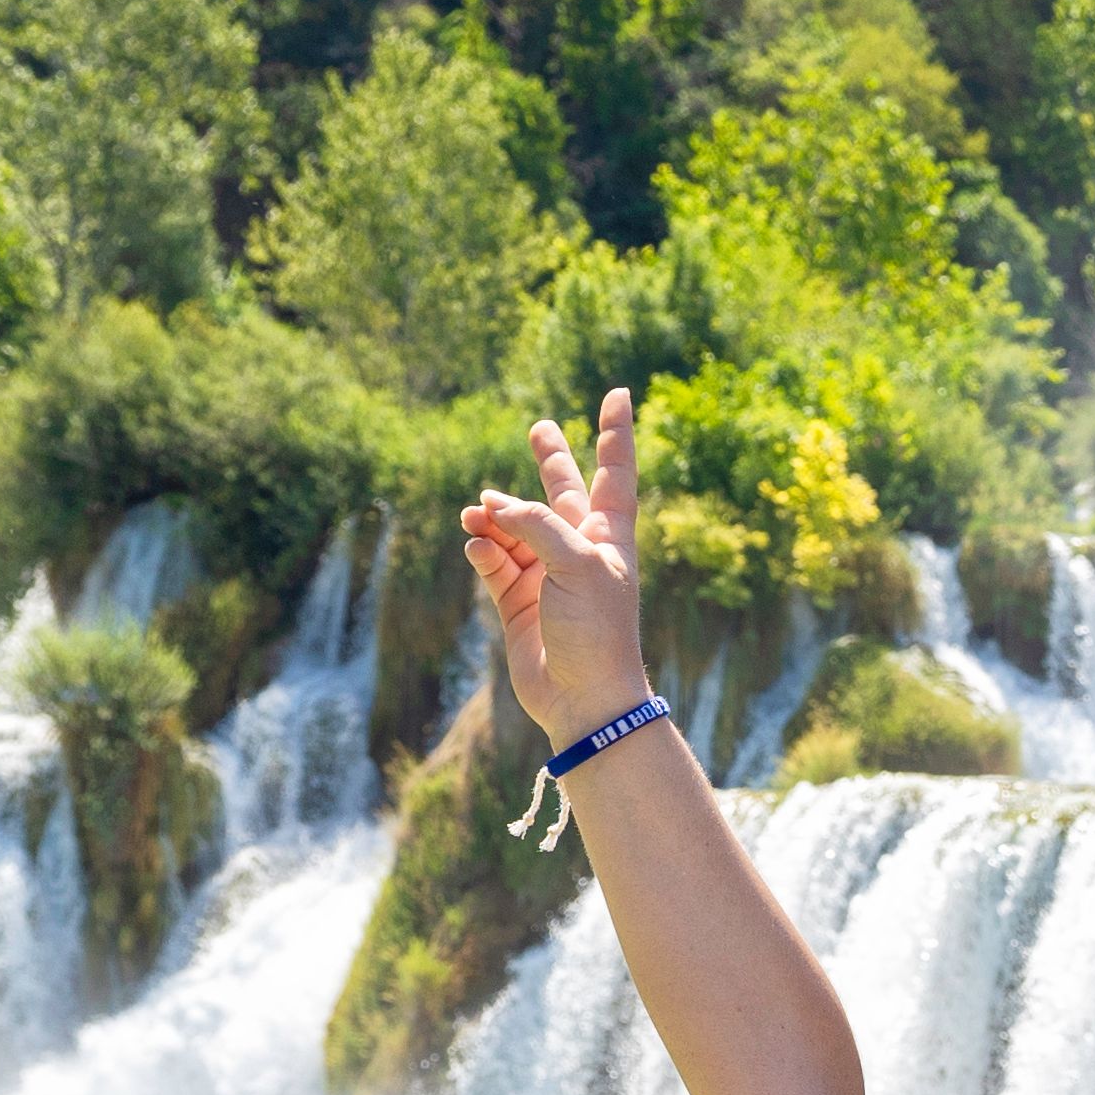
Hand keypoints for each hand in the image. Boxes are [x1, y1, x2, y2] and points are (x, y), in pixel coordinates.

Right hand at [459, 388, 652, 743]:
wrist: (584, 700)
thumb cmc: (598, 632)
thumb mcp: (576, 565)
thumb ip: (537, 525)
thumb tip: (492, 507)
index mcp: (608, 537)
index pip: (614, 473)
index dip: (614, 433)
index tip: (618, 394)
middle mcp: (578, 552)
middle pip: (561, 494)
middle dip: (550, 462)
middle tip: (539, 429)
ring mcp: (547, 577)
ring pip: (515, 530)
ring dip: (494, 517)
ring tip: (476, 512)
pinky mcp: (518, 604)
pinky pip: (494, 563)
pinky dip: (483, 551)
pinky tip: (476, 545)